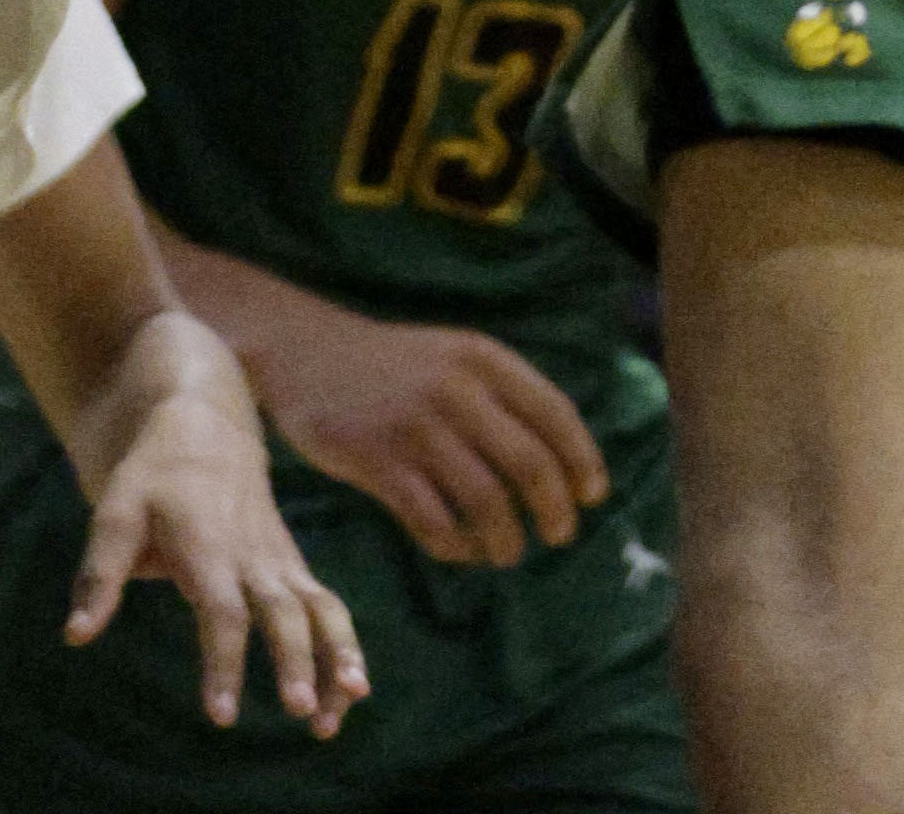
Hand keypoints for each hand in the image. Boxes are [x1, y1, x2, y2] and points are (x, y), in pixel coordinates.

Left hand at [65, 332, 368, 735]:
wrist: (206, 426)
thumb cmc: (152, 477)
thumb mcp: (114, 513)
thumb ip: (99, 575)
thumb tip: (75, 637)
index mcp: (209, 546)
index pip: (222, 612)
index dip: (223, 663)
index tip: (221, 716)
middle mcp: (253, 556)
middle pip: (282, 612)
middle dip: (296, 660)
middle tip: (301, 709)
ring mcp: (279, 560)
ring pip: (320, 606)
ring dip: (339, 653)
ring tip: (350, 702)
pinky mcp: (292, 566)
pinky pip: (326, 607)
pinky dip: (343, 647)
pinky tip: (350, 692)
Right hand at [237, 282, 608, 571]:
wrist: (308, 352)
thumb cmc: (393, 366)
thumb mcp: (454, 358)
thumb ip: (499, 396)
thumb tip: (559, 461)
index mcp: (484, 358)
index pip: (554, 411)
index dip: (582, 459)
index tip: (595, 495)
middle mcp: (458, 388)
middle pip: (528, 462)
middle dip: (555, 508)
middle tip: (560, 534)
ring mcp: (416, 425)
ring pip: (485, 499)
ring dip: (506, 538)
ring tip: (508, 552)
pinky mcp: (377, 461)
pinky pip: (433, 520)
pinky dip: (456, 545)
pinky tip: (460, 549)